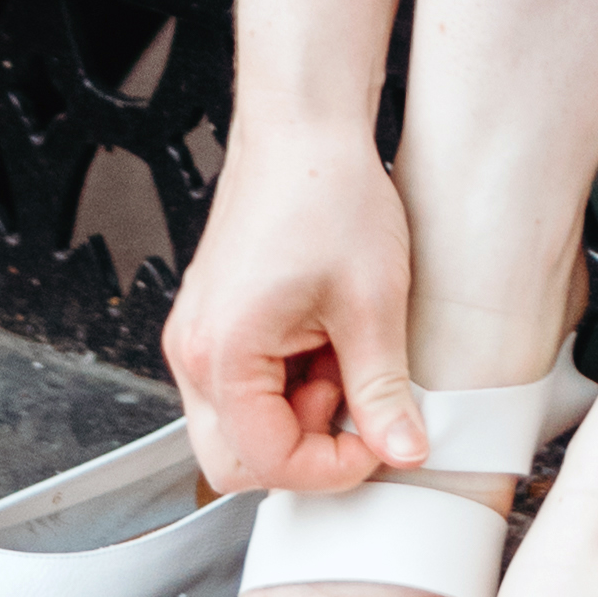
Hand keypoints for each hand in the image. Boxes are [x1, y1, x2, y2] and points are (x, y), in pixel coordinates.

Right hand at [160, 122, 425, 496]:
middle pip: (235, 461)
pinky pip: (241, 389)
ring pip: (239, 427)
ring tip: (343, 357)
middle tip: (354, 402)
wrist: (303, 129)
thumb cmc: (327, 193)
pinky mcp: (213, 323)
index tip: (378, 444)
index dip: (332, 468)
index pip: (266, 464)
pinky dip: (286, 387)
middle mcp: (193, 351)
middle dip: (304, 450)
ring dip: (297, 416)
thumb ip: (383, 390)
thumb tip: (404, 450)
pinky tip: (324, 343)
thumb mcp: (373, 303)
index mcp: (222, 352)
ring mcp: (197, 337)